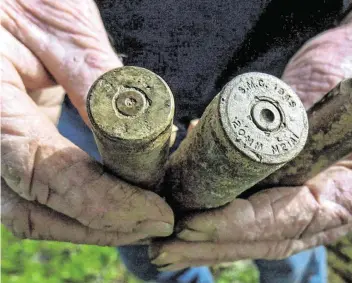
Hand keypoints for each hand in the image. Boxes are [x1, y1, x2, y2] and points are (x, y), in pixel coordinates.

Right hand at [1, 0, 172, 245]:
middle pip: (31, 211)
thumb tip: (145, 136)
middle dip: (102, 226)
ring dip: (90, 224)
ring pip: (28, 212)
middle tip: (158, 221)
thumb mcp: (62, 22)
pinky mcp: (2, 150)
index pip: (43, 172)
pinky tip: (115, 200)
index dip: (104, 203)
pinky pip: (33, 194)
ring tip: (142, 218)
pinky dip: (75, 207)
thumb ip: (97, 79)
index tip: (157, 213)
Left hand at [149, 1, 351, 269]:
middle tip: (165, 247)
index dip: (244, 224)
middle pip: (276, 238)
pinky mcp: (303, 187)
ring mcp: (328, 199)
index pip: (299, 216)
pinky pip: (263, 207)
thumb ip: (289, 117)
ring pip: (265, 233)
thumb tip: (215, 141)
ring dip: (212, 241)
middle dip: (216, 245)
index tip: (193, 223)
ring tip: (166, 245)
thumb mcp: (333, 81)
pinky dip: (224, 211)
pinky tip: (187, 204)